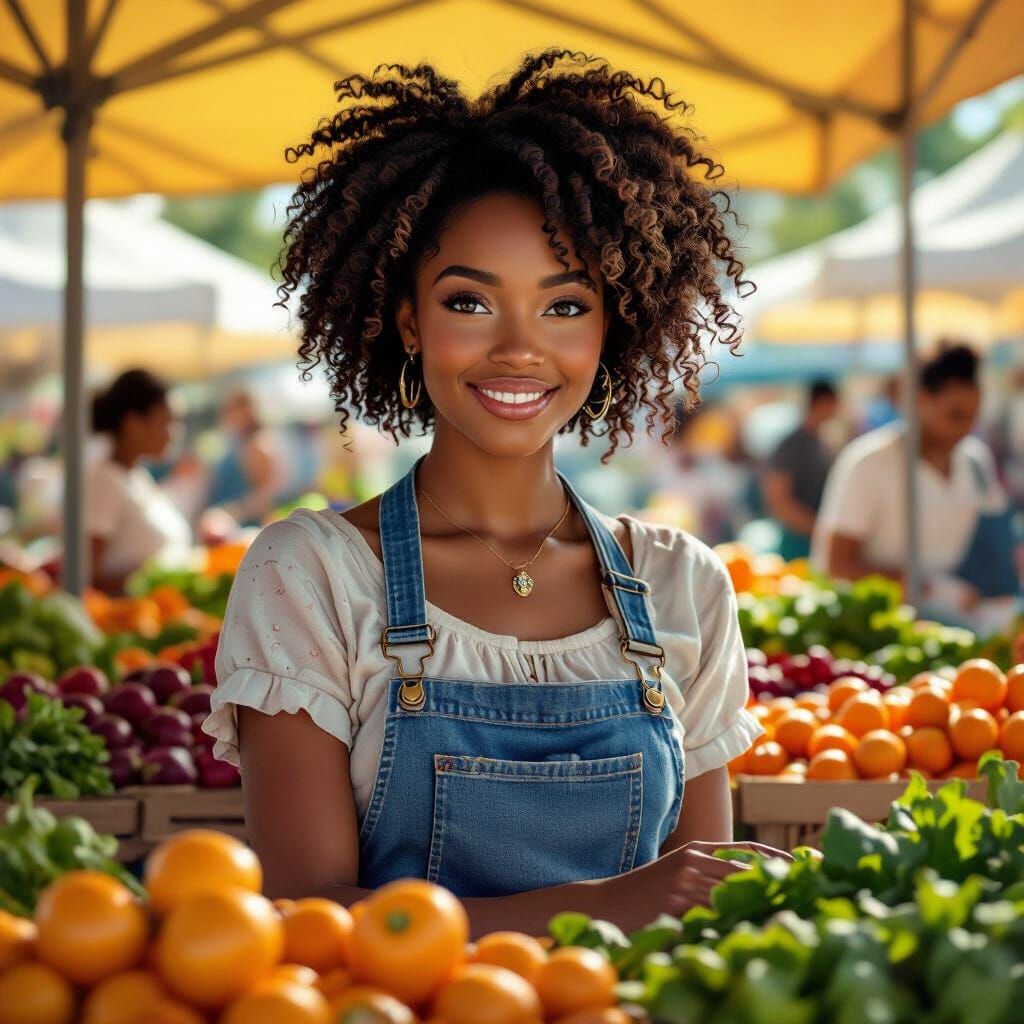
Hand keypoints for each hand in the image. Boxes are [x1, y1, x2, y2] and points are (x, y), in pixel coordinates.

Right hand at [585, 840, 790, 931]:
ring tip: (787, 917)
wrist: (607, 902)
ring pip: (734, 893)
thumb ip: (707, 878)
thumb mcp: (677, 875)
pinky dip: (732, 922)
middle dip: (777, 884)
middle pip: (747, 871)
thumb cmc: (644, 893)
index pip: (747, 849)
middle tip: (806, 897)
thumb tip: (747, 893)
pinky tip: (748, 931)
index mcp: (697, 849)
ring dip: (759, 906)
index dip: (777, 856)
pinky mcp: (678, 901)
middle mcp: (695, 860)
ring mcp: (686, 880)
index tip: (804, 867)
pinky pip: (713, 913)